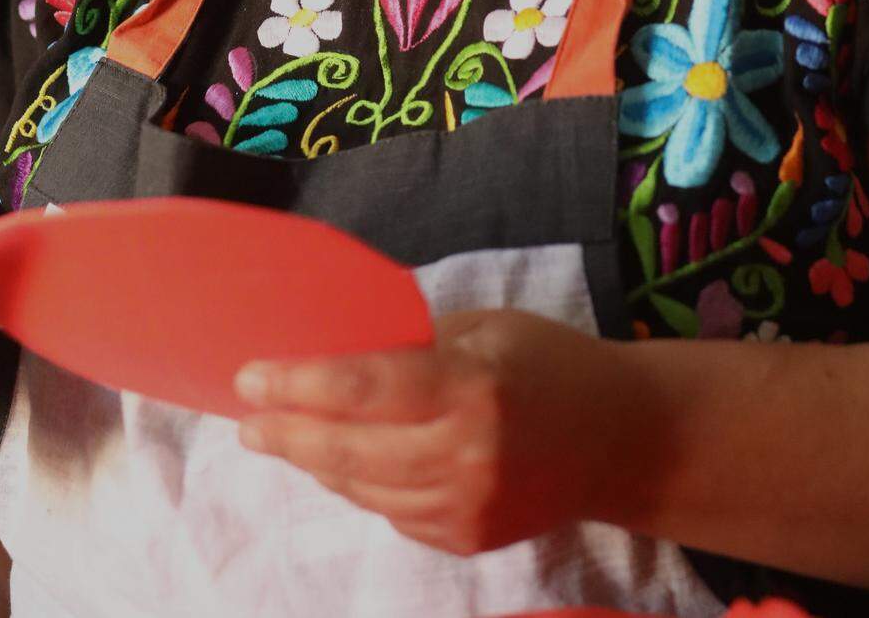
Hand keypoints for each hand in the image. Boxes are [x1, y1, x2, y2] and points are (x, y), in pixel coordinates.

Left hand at [234, 308, 629, 555]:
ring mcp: (465, 508)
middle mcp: (465, 456)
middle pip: (348, 452)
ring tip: (284, 437)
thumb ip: (413, 344)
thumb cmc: (549, 362)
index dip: (298, 385)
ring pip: (362, 488)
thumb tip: (332, 352)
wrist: (622, 439)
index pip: (364, 389)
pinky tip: (344, 461)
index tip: (249, 378)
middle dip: (286, 435)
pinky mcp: (465, 541)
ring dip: (315, 463)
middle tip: (246, 421)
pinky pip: (390, 511)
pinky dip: (360, 484)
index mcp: (469, 388)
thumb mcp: (484, 328)